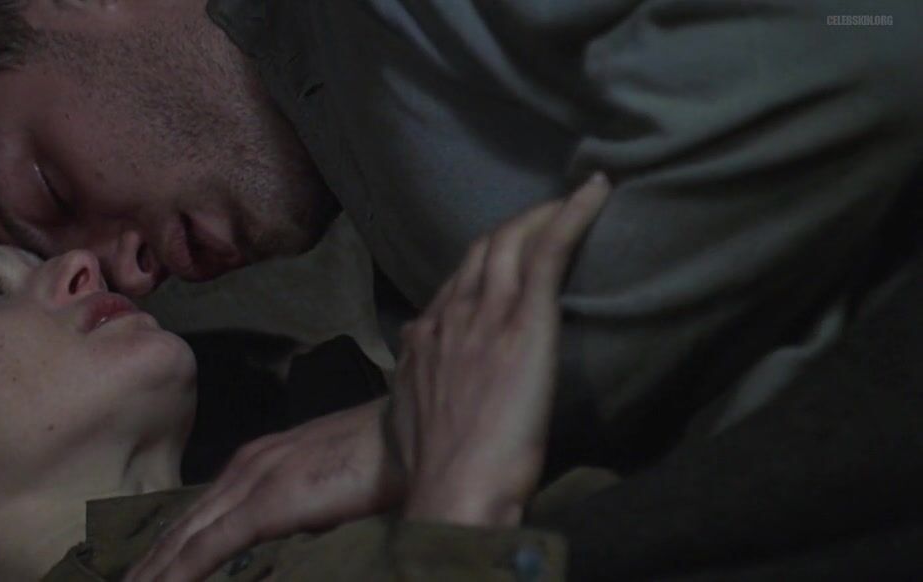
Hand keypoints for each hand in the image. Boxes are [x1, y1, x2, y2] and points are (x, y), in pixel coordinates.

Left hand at [125, 399, 401, 581]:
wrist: (410, 434)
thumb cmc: (383, 462)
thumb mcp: (330, 489)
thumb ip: (303, 509)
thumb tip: (294, 534)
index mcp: (257, 463)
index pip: (198, 514)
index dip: (166, 548)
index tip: (143, 575)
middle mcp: (245, 467)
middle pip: (180, 526)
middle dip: (146, 565)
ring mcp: (254, 481)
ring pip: (184, 538)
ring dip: (152, 571)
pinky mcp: (268, 502)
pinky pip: (208, 546)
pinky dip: (178, 571)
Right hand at [392, 173, 609, 526]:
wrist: (452, 485)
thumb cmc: (439, 469)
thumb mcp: (410, 415)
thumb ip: (419, 377)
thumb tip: (421, 354)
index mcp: (426, 339)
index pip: (456, 282)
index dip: (485, 262)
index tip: (509, 254)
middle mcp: (450, 316)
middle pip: (481, 251)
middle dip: (515, 226)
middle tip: (548, 214)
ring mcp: (486, 315)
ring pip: (511, 241)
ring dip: (544, 213)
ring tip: (577, 197)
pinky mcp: (524, 322)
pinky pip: (547, 251)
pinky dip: (571, 215)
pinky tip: (595, 192)